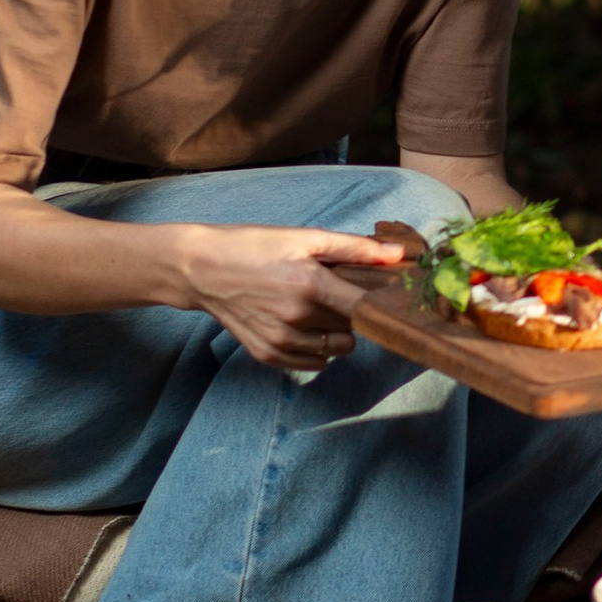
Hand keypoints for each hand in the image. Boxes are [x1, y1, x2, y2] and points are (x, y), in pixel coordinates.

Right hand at [173, 224, 402, 373]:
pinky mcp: (267, 355)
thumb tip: (399, 254)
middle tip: (336, 292)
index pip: (367, 309)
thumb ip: (355, 248)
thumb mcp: (306, 237)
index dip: (381, 304)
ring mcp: (280, 341)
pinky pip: (313, 364)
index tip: (383, 296)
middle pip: (354, 330)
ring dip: (335, 333)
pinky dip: (315, 348)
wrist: (201, 268)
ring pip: (336, 350)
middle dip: (352, 313)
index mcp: (311, 285)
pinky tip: (301, 324)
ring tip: (316, 307)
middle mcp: (297, 319)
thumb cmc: (255, 246)